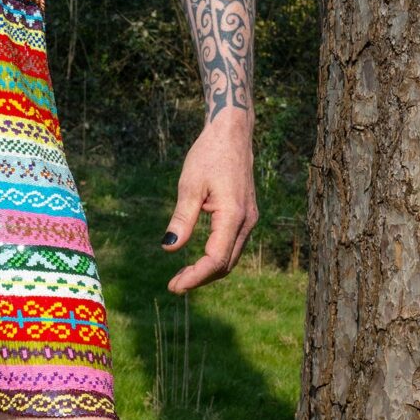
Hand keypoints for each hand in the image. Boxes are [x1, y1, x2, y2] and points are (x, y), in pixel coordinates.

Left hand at [162, 108, 257, 293]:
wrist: (232, 134)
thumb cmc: (208, 155)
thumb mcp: (189, 186)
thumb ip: (182, 219)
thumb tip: (169, 247)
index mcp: (233, 215)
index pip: (215, 259)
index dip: (195, 277)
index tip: (175, 286)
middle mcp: (247, 221)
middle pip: (225, 264)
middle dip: (200, 278)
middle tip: (174, 286)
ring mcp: (249, 220)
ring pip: (230, 258)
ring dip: (208, 271)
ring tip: (181, 277)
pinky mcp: (246, 216)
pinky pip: (232, 246)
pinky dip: (215, 258)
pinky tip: (196, 260)